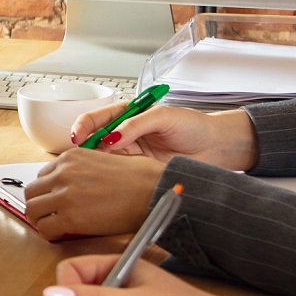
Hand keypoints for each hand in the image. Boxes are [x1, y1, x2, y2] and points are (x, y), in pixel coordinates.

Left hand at [24, 147, 168, 240]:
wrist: (153, 192)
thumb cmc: (140, 179)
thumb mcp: (105, 160)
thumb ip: (84, 170)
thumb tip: (76, 185)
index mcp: (71, 157)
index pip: (42, 176)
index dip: (47, 192)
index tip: (53, 201)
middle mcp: (63, 172)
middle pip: (31, 192)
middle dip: (39, 205)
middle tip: (49, 216)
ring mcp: (64, 194)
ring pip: (32, 210)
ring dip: (41, 220)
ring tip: (55, 227)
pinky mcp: (69, 217)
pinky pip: (44, 229)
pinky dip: (50, 235)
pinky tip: (61, 236)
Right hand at [63, 102, 256, 165]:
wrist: (215, 148)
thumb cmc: (194, 126)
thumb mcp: (164, 117)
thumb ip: (136, 124)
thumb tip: (111, 137)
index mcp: (128, 115)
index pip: (97, 119)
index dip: (84, 127)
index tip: (79, 137)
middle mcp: (125, 134)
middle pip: (94, 141)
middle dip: (83, 148)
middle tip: (79, 158)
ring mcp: (130, 154)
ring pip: (102, 159)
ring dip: (93, 165)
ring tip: (89, 171)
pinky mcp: (137, 172)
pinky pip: (116, 174)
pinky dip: (107, 177)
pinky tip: (103, 181)